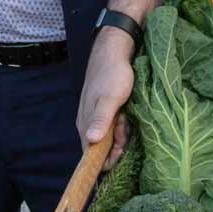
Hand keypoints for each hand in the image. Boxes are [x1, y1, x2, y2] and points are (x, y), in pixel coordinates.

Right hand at [77, 30, 137, 167]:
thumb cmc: (112, 75)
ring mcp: (96, 117)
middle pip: (102, 148)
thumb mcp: (110, 98)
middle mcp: (88, 124)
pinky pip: (113, 127)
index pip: (91, 156)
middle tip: (126, 127)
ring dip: (121, 133)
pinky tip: (126, 115)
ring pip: (109, 137)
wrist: (112, 52)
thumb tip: (91, 140)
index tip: (122, 150)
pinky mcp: (104, 111)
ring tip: (126, 118)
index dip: (108, 159)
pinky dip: (122, 125)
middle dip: (118, 144)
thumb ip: (101, 119)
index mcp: (86, 125)